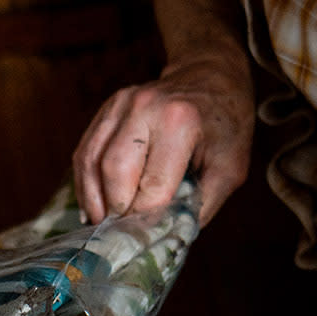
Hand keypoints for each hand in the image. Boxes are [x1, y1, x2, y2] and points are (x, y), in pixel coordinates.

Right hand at [72, 53, 252, 222]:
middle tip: (121, 233)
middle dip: (115, 209)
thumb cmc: (226, 124)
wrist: (212, 75)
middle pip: (114, 171)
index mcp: (179, 122)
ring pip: (90, 160)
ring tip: (99, 223)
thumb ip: (202, 203)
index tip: (145, 240)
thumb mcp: (231, 167)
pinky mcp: (107, 108)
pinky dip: (85, 180)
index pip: (153, 185)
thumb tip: (168, 237)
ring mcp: (120, 104)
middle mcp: (143, 107)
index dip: (147, 218)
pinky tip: (92, 202)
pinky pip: (85, 149)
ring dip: (92, 197)